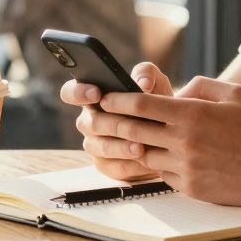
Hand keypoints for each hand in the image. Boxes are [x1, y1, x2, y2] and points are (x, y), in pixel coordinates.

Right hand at [62, 62, 173, 180]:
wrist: (170, 132)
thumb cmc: (156, 102)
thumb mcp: (155, 82)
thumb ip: (147, 73)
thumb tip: (142, 83)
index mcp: (93, 97)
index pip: (71, 92)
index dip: (78, 92)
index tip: (96, 93)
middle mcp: (89, 121)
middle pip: (89, 123)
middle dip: (112, 123)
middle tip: (130, 122)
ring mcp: (95, 144)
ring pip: (100, 147)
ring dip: (120, 147)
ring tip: (140, 147)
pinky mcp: (106, 165)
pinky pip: (112, 167)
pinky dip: (129, 164)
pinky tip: (145, 161)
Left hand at [93, 76, 240, 205]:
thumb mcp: (233, 93)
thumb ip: (198, 86)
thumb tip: (172, 93)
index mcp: (193, 114)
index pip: (141, 105)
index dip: (117, 100)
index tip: (104, 97)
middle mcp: (185, 141)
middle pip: (133, 131)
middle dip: (110, 123)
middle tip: (96, 118)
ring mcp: (187, 167)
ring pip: (145, 154)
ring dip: (132, 146)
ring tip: (122, 137)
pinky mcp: (191, 188)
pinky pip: (162, 174)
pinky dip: (158, 164)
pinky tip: (157, 156)